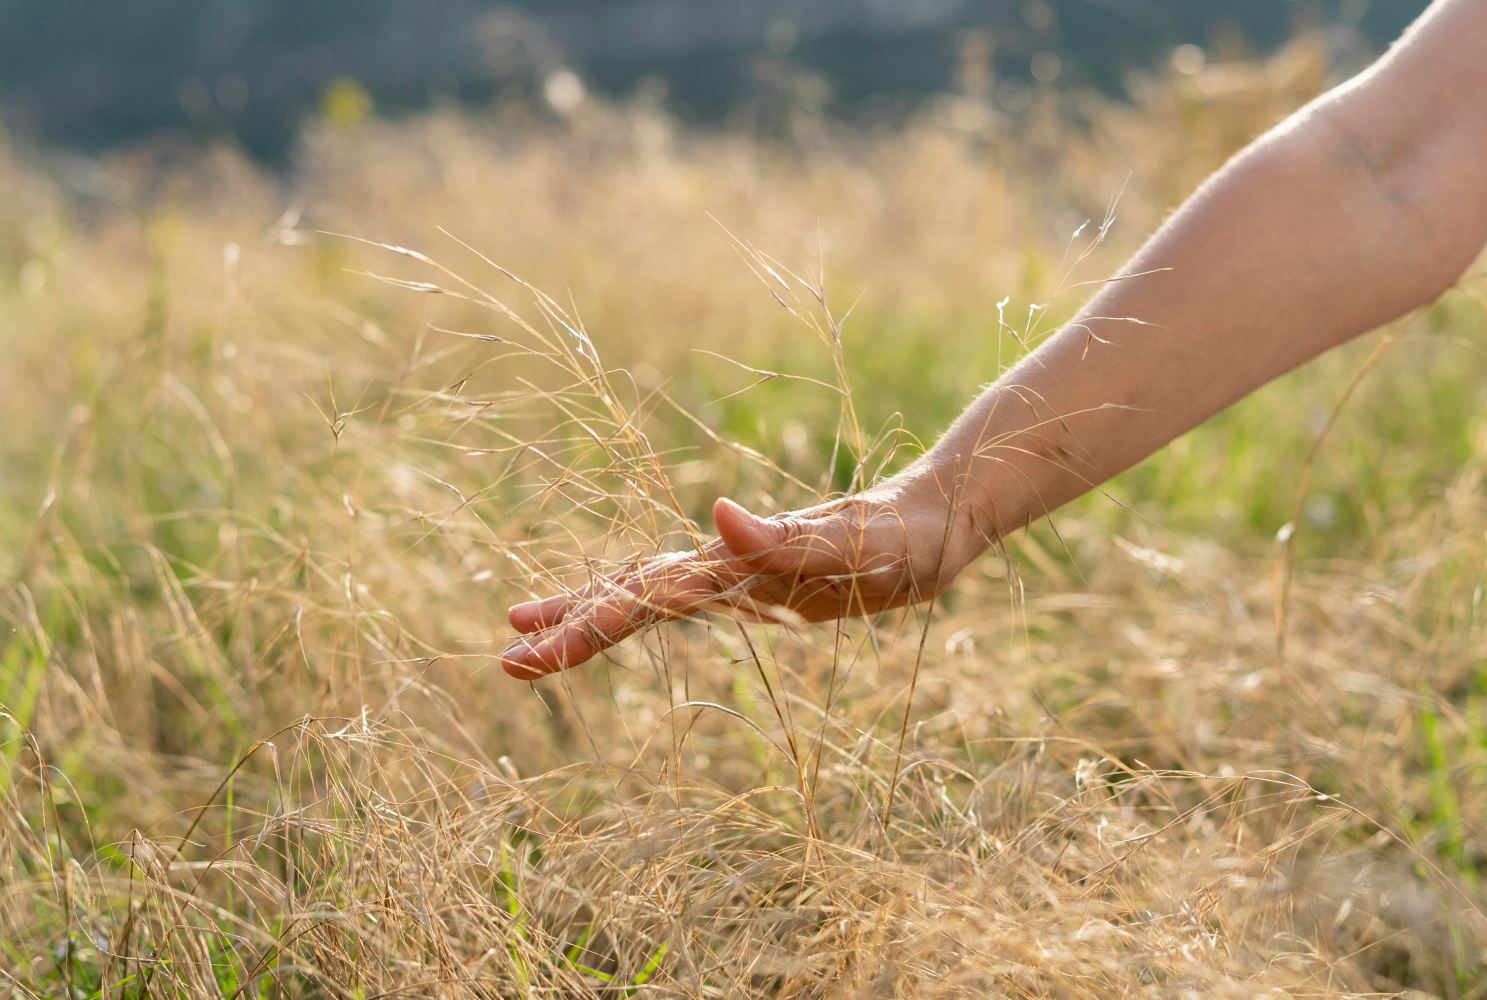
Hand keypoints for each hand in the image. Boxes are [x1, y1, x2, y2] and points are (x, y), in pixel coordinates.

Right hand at [501, 473, 985, 678]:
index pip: (648, 596)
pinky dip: (637, 611)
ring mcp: (740, 574)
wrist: (937, 518)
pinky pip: (681, 603)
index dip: (589, 623)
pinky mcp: (758, 587)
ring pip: (646, 593)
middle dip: (570, 625)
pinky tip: (616, 619)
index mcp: (739, 560)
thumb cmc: (908, 537)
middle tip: (508, 659)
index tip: (531, 650)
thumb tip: (718, 514)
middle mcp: (728, 562)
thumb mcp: (862, 545)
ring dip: (588, 612)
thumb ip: (792, 538)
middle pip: (631, 591)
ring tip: (527, 630)